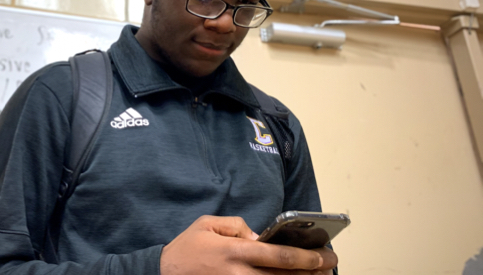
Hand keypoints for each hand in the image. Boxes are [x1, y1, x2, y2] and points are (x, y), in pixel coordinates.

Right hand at [160, 215, 337, 274]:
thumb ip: (236, 225)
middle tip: (330, 265)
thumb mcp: (207, 224)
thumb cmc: (187, 248)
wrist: (164, 273)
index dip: (307, 257)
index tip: (324, 254)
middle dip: (313, 272)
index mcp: (236, 251)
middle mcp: (241, 274)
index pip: (280, 255)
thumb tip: (259, 237)